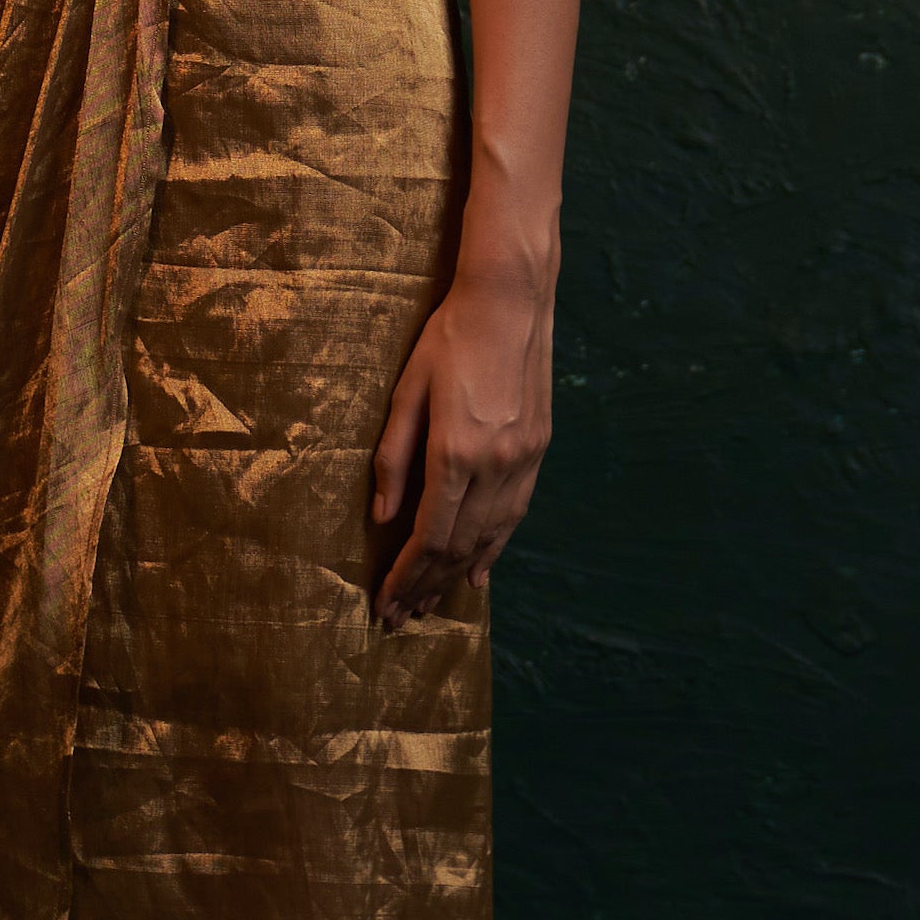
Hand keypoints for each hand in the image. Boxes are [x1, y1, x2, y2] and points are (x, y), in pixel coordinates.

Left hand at [372, 258, 553, 626]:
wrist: (511, 300)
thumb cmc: (449, 338)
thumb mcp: (407, 392)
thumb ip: (392, 458)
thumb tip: (381, 518)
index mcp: (455, 451)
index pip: (428, 536)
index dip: (406, 575)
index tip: (386, 603)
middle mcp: (495, 464)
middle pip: (458, 546)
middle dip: (427, 586)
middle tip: (402, 619)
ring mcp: (523, 459)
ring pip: (490, 536)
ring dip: (457, 574)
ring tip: (433, 605)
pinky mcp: (538, 449)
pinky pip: (515, 513)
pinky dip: (495, 547)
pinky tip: (478, 572)